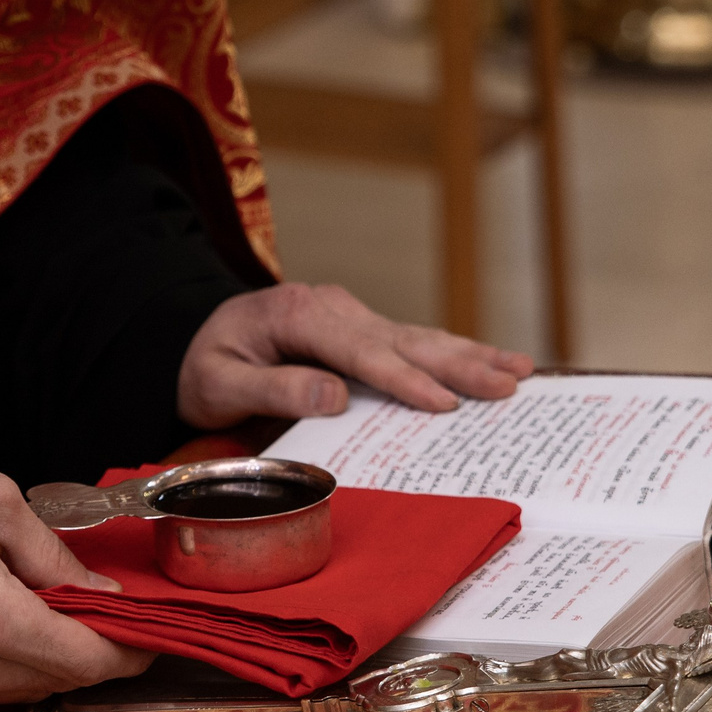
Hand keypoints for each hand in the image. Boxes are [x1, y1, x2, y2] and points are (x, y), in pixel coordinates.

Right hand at [0, 442, 150, 711]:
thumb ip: (55, 556)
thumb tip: (101, 592)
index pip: (88, 661)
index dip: (131, 650)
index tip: (152, 631)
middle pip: (61, 681)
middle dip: (96, 649)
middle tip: (113, 612)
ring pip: (26, 690)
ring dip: (54, 658)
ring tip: (59, 610)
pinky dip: (12, 663)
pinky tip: (11, 623)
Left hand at [176, 282, 535, 429]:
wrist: (190, 339)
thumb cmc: (203, 366)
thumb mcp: (219, 382)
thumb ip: (274, 387)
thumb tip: (335, 396)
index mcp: (300, 315)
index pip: (362, 353)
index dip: (404, 380)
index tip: (442, 404)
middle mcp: (333, 308)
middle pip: (405, 339)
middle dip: (460, 363)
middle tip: (510, 383)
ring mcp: (350, 315)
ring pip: (418, 336)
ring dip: (470, 354)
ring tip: (521, 369)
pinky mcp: (358, 329)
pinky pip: (410, 342)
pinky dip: (451, 353)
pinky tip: (487, 362)